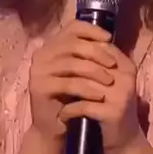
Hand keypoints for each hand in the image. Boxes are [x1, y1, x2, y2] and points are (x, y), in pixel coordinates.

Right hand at [28, 20, 115, 141]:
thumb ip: (90, 54)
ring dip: (95, 71)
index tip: (109, 39)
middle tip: (113, 64)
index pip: (72, 27)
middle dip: (97, 52)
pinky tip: (100, 95)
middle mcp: (42, 54)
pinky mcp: (39, 88)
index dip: (92, 30)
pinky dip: (87, 89)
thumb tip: (109, 39)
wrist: (53, 126)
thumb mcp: (82, 71)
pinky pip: (68, 84)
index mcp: (52, 45)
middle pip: (73, 43)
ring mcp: (38, 70)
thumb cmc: (71, 96)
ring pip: (71, 63)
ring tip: (110, 81)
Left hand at [59, 43, 141, 153]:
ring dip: (66, 90)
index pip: (98, 47)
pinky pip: (83, 106)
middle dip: (68, 69)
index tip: (59, 59)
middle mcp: (126, 76)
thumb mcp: (108, 81)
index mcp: (125, 65)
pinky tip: (62, 114)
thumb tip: (70, 40)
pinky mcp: (113, 112)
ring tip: (53, 94)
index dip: (77, 51)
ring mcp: (121, 94)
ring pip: (84, 84)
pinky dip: (70, 110)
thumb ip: (96, 62)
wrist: (124, 140)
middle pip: (90, 63)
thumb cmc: (111, 106)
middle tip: (51, 75)